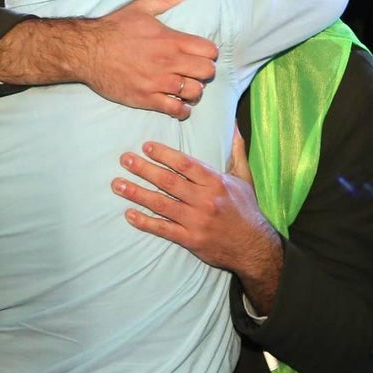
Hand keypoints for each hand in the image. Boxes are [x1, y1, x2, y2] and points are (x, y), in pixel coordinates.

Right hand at [83, 0, 217, 117]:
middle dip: (203, 72)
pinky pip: (176, 110)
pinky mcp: (146, 98)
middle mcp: (168, 61)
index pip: (209, 51)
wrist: (87, 50)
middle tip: (193, 72)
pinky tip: (178, 105)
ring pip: (195, 92)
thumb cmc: (114, 27)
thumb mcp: (142, 7)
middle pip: (207, 72)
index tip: (200, 55)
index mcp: (171, 39)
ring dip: (193, 91)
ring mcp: (157, 82)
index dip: (208, 53)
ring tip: (185, 88)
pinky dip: (182, 110)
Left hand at [111, 132, 282, 313]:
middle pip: (169, 182)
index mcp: (216, 183)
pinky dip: (145, 222)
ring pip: (161, 204)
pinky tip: (129, 214)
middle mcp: (205, 201)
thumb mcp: (244, 178)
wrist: (255, 248)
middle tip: (124, 160)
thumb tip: (232, 124)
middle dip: (144, 169)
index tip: (146, 146)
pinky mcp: (191, 240)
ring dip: (137, 193)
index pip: (186, 164)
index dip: (164, 154)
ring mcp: (196, 221)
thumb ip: (236, 150)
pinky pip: (164, 229)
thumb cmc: (246, 209)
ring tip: (118, 185)